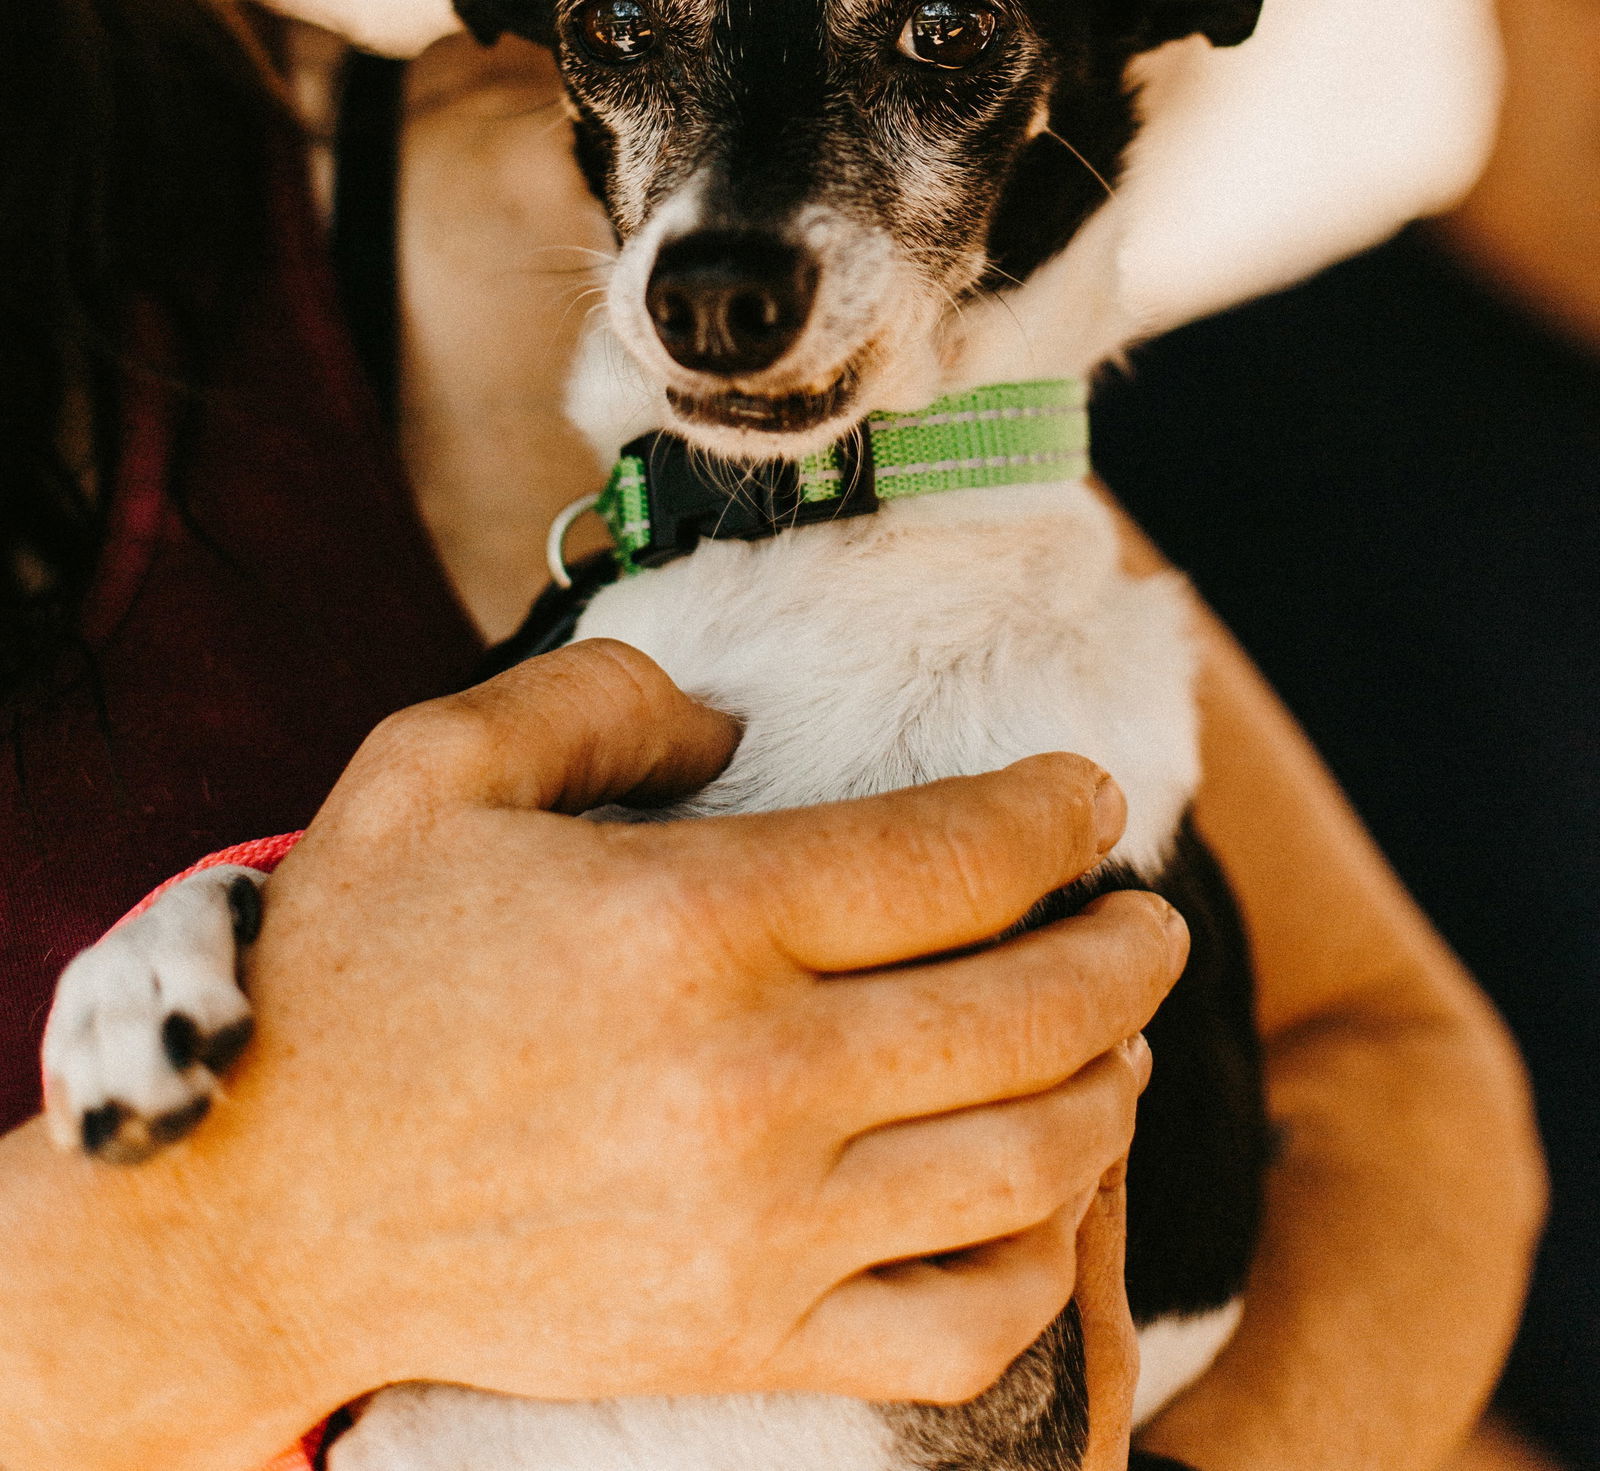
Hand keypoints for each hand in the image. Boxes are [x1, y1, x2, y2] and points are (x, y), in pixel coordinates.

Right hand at [0, 642, 1185, 1470]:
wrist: (255, 1210)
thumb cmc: (349, 972)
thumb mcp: (434, 768)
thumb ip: (597, 697)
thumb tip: (736, 717)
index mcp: (692, 918)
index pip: (959, 856)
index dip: (1059, 813)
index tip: (1091, 797)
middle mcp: (753, 1078)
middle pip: (1028, 1009)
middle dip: (1125, 949)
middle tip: (1145, 917)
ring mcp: (758, 1229)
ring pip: (1024, 1167)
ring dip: (1108, 1091)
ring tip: (1122, 1043)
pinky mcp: (740, 1339)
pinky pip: (956, 1328)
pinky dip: (1039, 1266)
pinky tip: (1048, 1204)